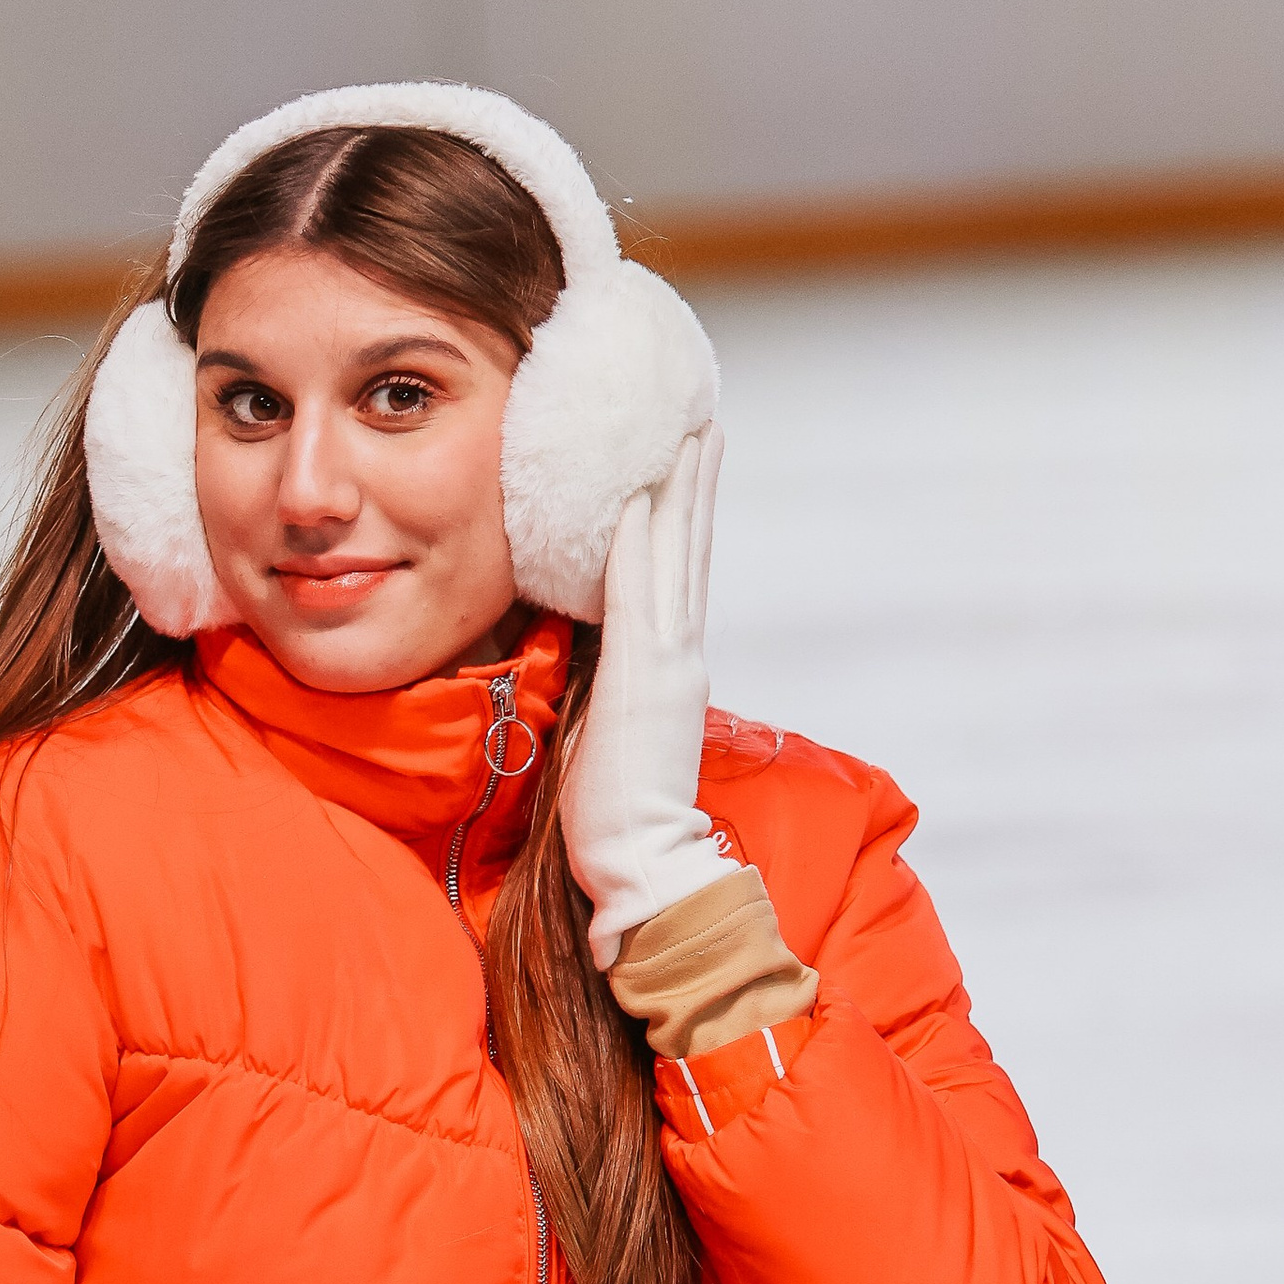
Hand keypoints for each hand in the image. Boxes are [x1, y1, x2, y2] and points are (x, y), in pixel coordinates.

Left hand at [559, 427, 728, 969]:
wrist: (643, 867)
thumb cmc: (615, 815)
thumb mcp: (607, 728)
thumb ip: (607, 684)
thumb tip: (587, 652)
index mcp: (669, 664)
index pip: (676, 571)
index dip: (682, 513)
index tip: (684, 459)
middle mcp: (678, 652)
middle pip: (687, 545)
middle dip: (692, 478)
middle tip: (697, 415)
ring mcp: (666, 662)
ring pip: (672, 555)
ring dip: (675, 489)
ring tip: (681, 429)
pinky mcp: (643, 680)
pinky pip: (635, 594)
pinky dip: (635, 543)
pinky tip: (631, 496)